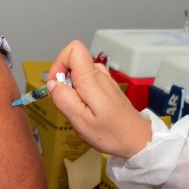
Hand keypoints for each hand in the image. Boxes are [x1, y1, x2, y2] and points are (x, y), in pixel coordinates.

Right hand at [47, 40, 150, 158]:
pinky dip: (81, 93)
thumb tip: (51, 84)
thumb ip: (63, 99)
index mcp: (91, 78)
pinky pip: (87, 81)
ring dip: (72, 88)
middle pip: (73, 62)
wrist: (137, 139)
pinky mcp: (107, 87)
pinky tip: (87, 111)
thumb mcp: (80, 120)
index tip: (56, 84)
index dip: (59, 62)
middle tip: (68, 103)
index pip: (73, 49)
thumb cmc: (112, 133)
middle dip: (63, 80)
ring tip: (78, 110)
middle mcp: (99, 74)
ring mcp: (104, 80)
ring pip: (79, 73)